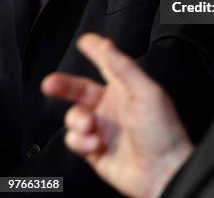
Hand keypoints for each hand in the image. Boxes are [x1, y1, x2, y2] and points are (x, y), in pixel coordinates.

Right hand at [41, 34, 192, 197]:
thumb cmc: (162, 131)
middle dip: (64, 85)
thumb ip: (124, 68)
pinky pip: (74, 140)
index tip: (84, 40)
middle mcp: (112, 106)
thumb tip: (106, 44)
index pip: (107, 64)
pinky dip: (79, 141)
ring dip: (78, 120)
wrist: (163, 172)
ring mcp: (103, 128)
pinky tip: (94, 143)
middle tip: (50, 84)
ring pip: (74, 116)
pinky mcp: (95, 150)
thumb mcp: (146, 92)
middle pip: (80, 90)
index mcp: (126, 88)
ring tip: (90, 126)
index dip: (95, 51)